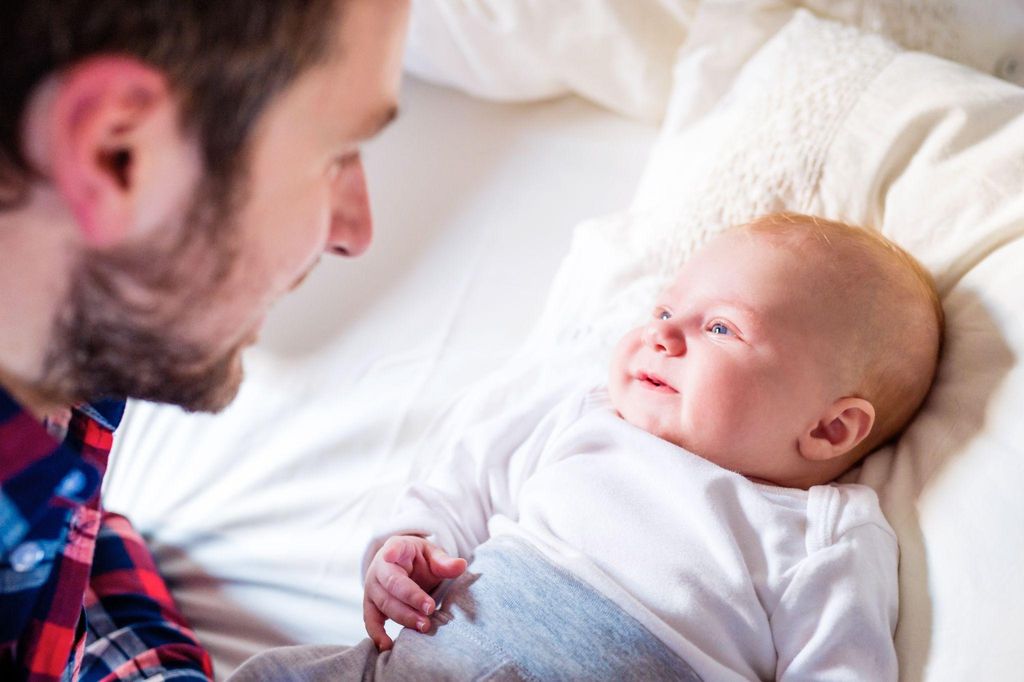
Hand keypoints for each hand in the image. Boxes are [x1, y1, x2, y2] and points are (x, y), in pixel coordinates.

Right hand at [363, 535, 466, 650]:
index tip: (390, 555)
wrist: (403, 567)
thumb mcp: (432, 555)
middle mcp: (379, 567)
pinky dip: (377, 634)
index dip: (392, 552)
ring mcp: (372, 587)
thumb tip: (461, 565)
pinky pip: (370, 620)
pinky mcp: (371, 605)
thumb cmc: (419, 560)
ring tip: (424, 626)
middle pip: (392, 584)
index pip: (394, 548)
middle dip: (411, 599)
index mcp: (396, 547)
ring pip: (385, 604)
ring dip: (404, 617)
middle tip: (430, 610)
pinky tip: (387, 646)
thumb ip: (444, 562)